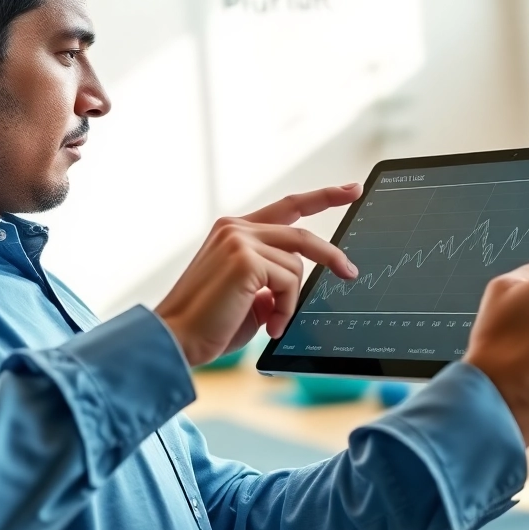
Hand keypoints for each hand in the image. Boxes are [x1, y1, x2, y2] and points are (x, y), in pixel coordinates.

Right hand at [155, 184, 361, 365]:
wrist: (177, 340)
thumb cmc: (210, 324)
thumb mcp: (249, 296)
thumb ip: (272, 280)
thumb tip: (296, 284)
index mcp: (234, 231)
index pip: (288, 207)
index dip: (323, 197)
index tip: (351, 189)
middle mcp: (235, 228)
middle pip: (301, 234)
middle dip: (332, 254)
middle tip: (351, 272)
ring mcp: (239, 240)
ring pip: (296, 266)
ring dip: (291, 301)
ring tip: (272, 323)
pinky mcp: (245, 259)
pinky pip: (289, 282)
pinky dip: (286, 309)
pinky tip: (269, 325)